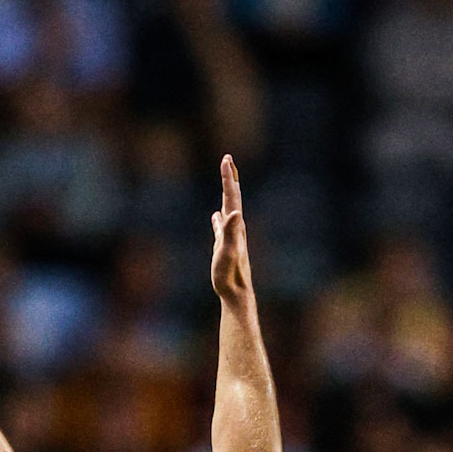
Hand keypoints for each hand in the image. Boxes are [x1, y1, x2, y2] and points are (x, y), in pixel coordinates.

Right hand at [210, 154, 251, 300]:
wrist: (235, 292)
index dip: (228, 177)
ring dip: (226, 193)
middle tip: (227, 159)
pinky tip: (217, 215)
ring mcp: (230, 237)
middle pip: (233, 197)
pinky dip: (219, 217)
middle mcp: (235, 228)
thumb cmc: (230, 275)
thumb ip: (230, 232)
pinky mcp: (224, 247)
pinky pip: (221, 226)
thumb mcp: (228, 252)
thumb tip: (233, 213)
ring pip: (228, 209)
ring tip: (227, 181)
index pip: (232, 196)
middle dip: (230, 178)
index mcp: (236, 226)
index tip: (226, 158)